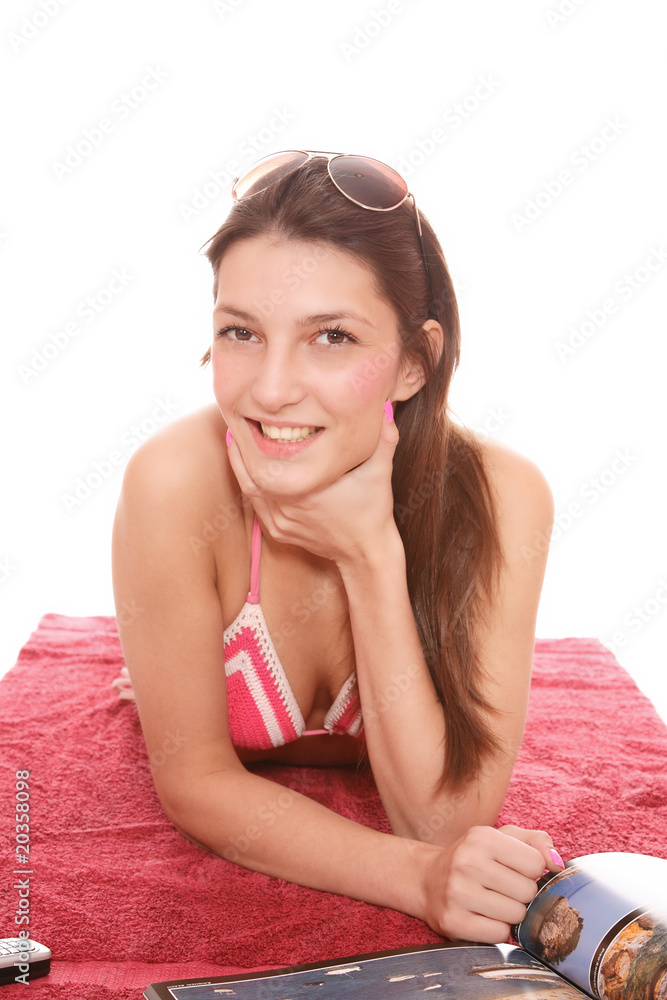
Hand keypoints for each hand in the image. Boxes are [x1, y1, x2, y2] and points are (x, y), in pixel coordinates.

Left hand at [225, 411, 400, 564]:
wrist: (366, 551)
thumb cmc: (372, 512)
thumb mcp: (379, 474)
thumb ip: (384, 440)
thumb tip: (387, 407)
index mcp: (307, 491)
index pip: (268, 460)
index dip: (253, 439)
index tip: (249, 418)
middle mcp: (288, 508)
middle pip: (251, 474)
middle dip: (241, 448)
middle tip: (235, 424)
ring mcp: (281, 523)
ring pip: (249, 491)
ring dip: (241, 467)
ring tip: (235, 442)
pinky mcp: (280, 533)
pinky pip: (256, 506)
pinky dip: (250, 487)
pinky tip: (248, 471)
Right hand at [421, 825, 562, 942]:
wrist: (426, 879)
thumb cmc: (472, 857)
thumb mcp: (500, 837)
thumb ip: (536, 842)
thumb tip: (558, 864)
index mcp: (481, 837)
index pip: (535, 863)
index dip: (531, 870)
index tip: (514, 870)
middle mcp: (468, 862)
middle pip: (527, 891)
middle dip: (521, 893)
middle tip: (501, 888)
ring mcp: (458, 893)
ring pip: (516, 915)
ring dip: (510, 913)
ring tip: (492, 901)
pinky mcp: (453, 922)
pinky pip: (499, 934)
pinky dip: (497, 930)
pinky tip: (483, 916)